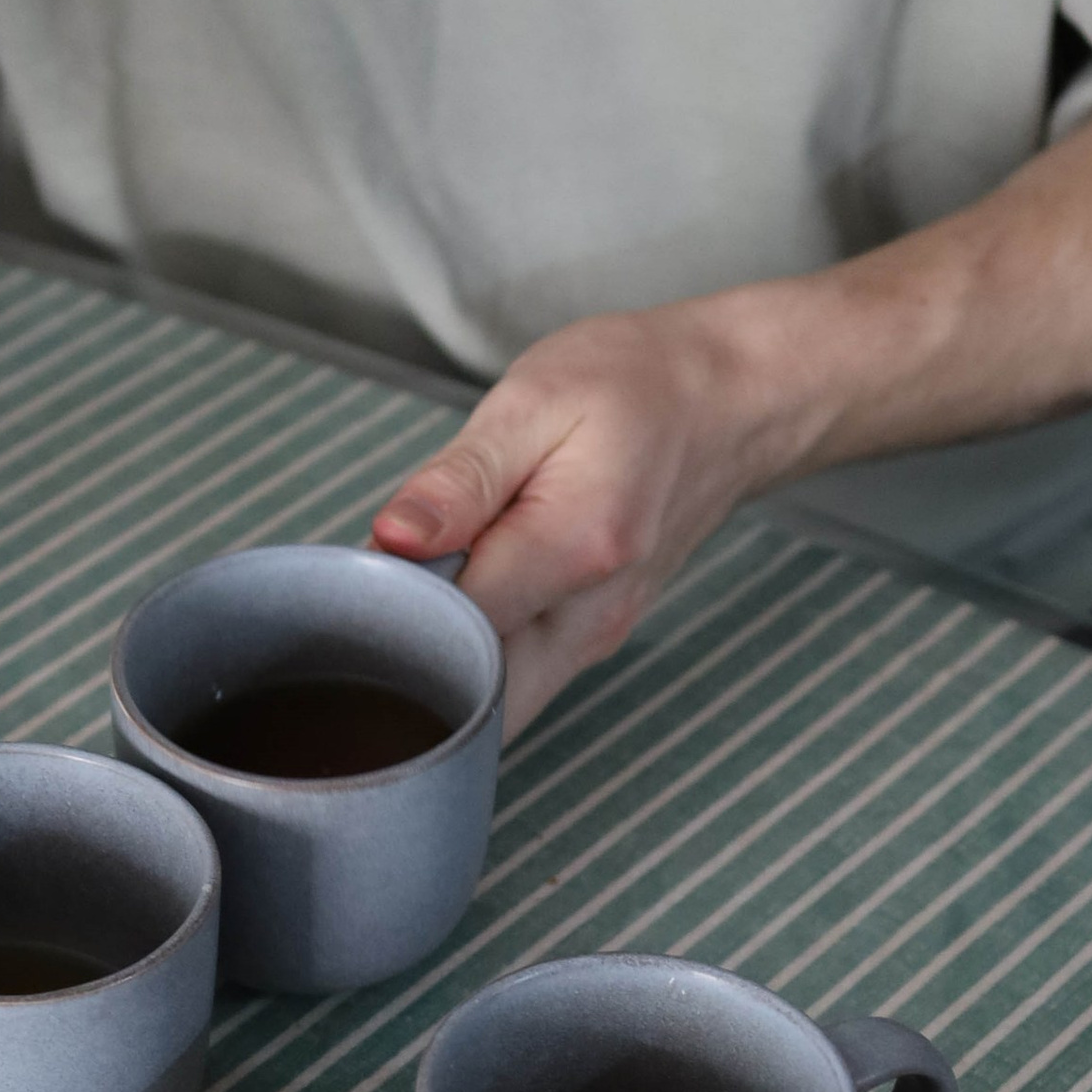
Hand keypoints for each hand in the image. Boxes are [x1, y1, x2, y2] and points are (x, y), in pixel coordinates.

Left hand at [368, 301, 794, 736]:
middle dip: (405, 670)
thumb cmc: (635, 387)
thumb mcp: (534, 401)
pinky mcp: (589, 643)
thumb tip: (390, 541)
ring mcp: (594, 641)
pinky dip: (469, 661)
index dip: (385, 611)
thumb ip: (459, 481)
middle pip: (470, 699)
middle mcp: (589, 618)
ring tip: (411, 597)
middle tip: (372, 605)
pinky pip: (514, 683)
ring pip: (492, 704)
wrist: (731, 403)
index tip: (360, 573)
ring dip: (436, 668)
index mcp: (574, 551)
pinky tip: (450, 608)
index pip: (445, 628)